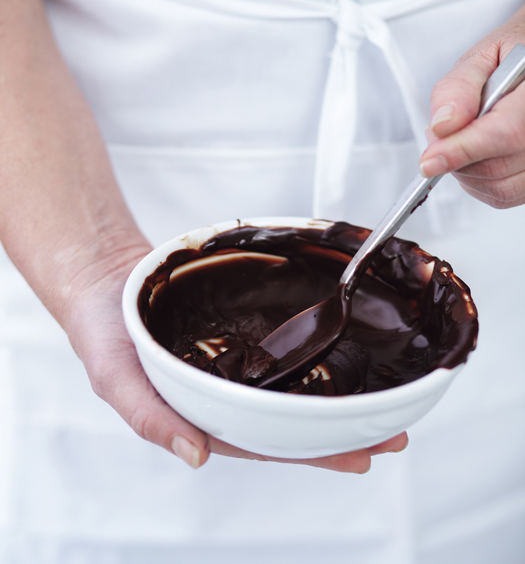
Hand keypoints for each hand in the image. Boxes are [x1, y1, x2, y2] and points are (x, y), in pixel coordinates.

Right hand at [65, 246, 407, 472]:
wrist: (103, 275)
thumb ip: (148, 416)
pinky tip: (340, 352)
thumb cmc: (104, 331)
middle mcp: (227, 389)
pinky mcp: (240, 326)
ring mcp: (236, 358)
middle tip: (395, 434)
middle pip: (291, 417)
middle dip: (342, 430)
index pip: (266, 441)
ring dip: (336, 393)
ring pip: (293, 382)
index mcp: (203, 412)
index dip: (312, 452)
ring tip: (384, 401)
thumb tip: (196, 456)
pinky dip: (311, 352)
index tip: (360, 456)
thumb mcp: (113, 376)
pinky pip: (280, 342)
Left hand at [419, 5, 524, 207]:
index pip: (504, 134)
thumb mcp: (484, 56)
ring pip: (500, 189)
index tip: (428, 161)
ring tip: (461, 140)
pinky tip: (475, 157)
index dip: (462, 151)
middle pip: (496, 168)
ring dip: (466, 173)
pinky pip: (506, 196)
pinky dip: (480, 184)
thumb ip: (459, 88)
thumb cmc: (515, 55)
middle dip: (455, 157)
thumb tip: (442, 126)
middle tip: (442, 133)